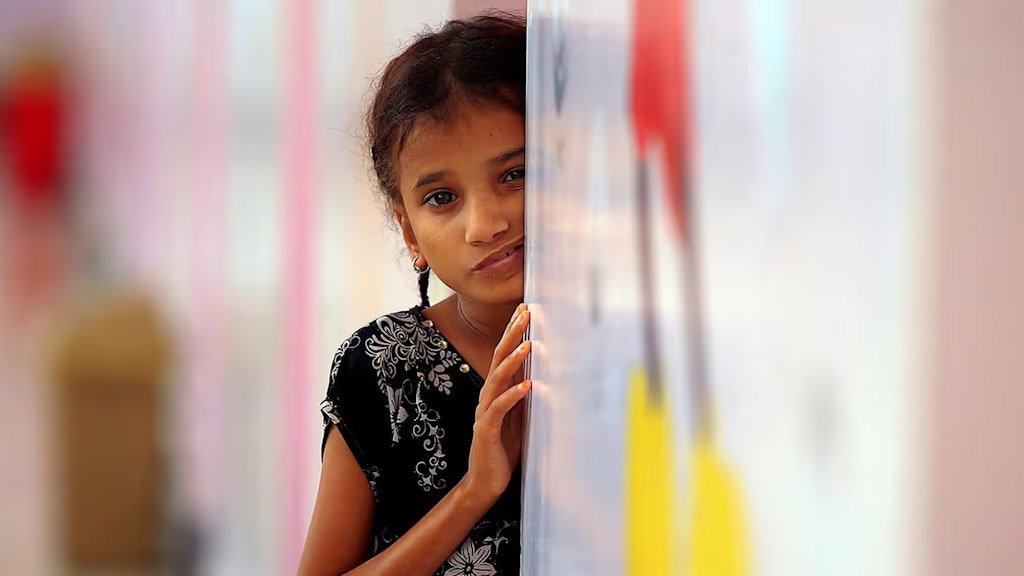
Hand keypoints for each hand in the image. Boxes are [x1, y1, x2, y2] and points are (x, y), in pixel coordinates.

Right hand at [463, 303, 531, 503]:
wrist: (484, 481)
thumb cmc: (504, 448)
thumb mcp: (520, 416)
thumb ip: (526, 394)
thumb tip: (543, 372)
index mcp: (497, 391)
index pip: (504, 355)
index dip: (513, 331)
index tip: (525, 309)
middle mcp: (488, 397)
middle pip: (499, 359)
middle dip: (512, 335)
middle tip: (526, 313)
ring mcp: (485, 412)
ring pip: (497, 380)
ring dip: (514, 361)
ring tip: (529, 345)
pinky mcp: (485, 431)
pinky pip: (498, 410)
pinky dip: (513, 396)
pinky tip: (527, 386)